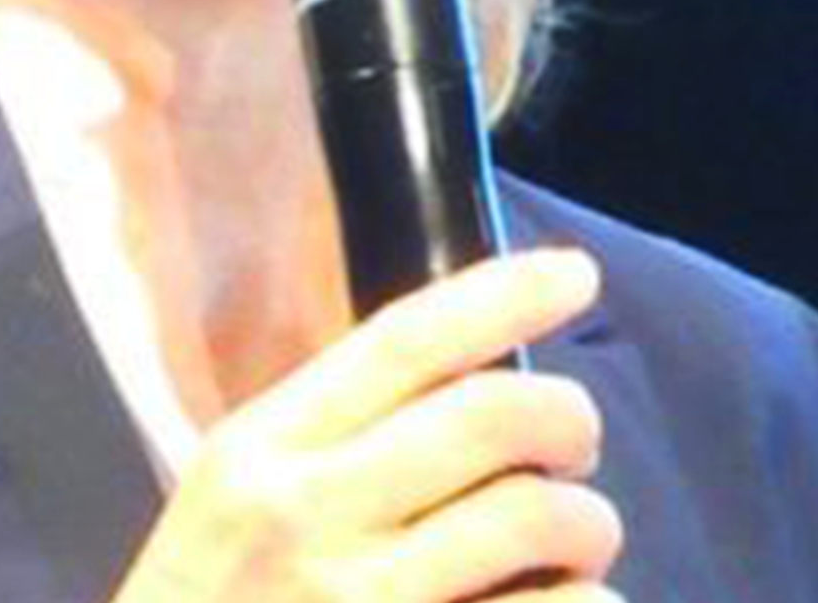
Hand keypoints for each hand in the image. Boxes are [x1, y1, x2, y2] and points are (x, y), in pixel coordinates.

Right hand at [112, 249, 621, 602]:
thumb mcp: (228, 503)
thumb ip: (325, 441)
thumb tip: (468, 382)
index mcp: (258, 450)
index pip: (399, 341)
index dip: (500, 296)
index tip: (574, 273)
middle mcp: (305, 516)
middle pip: (488, 417)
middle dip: (568, 417)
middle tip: (577, 444)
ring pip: (533, 520)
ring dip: (589, 524)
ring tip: (577, 543)